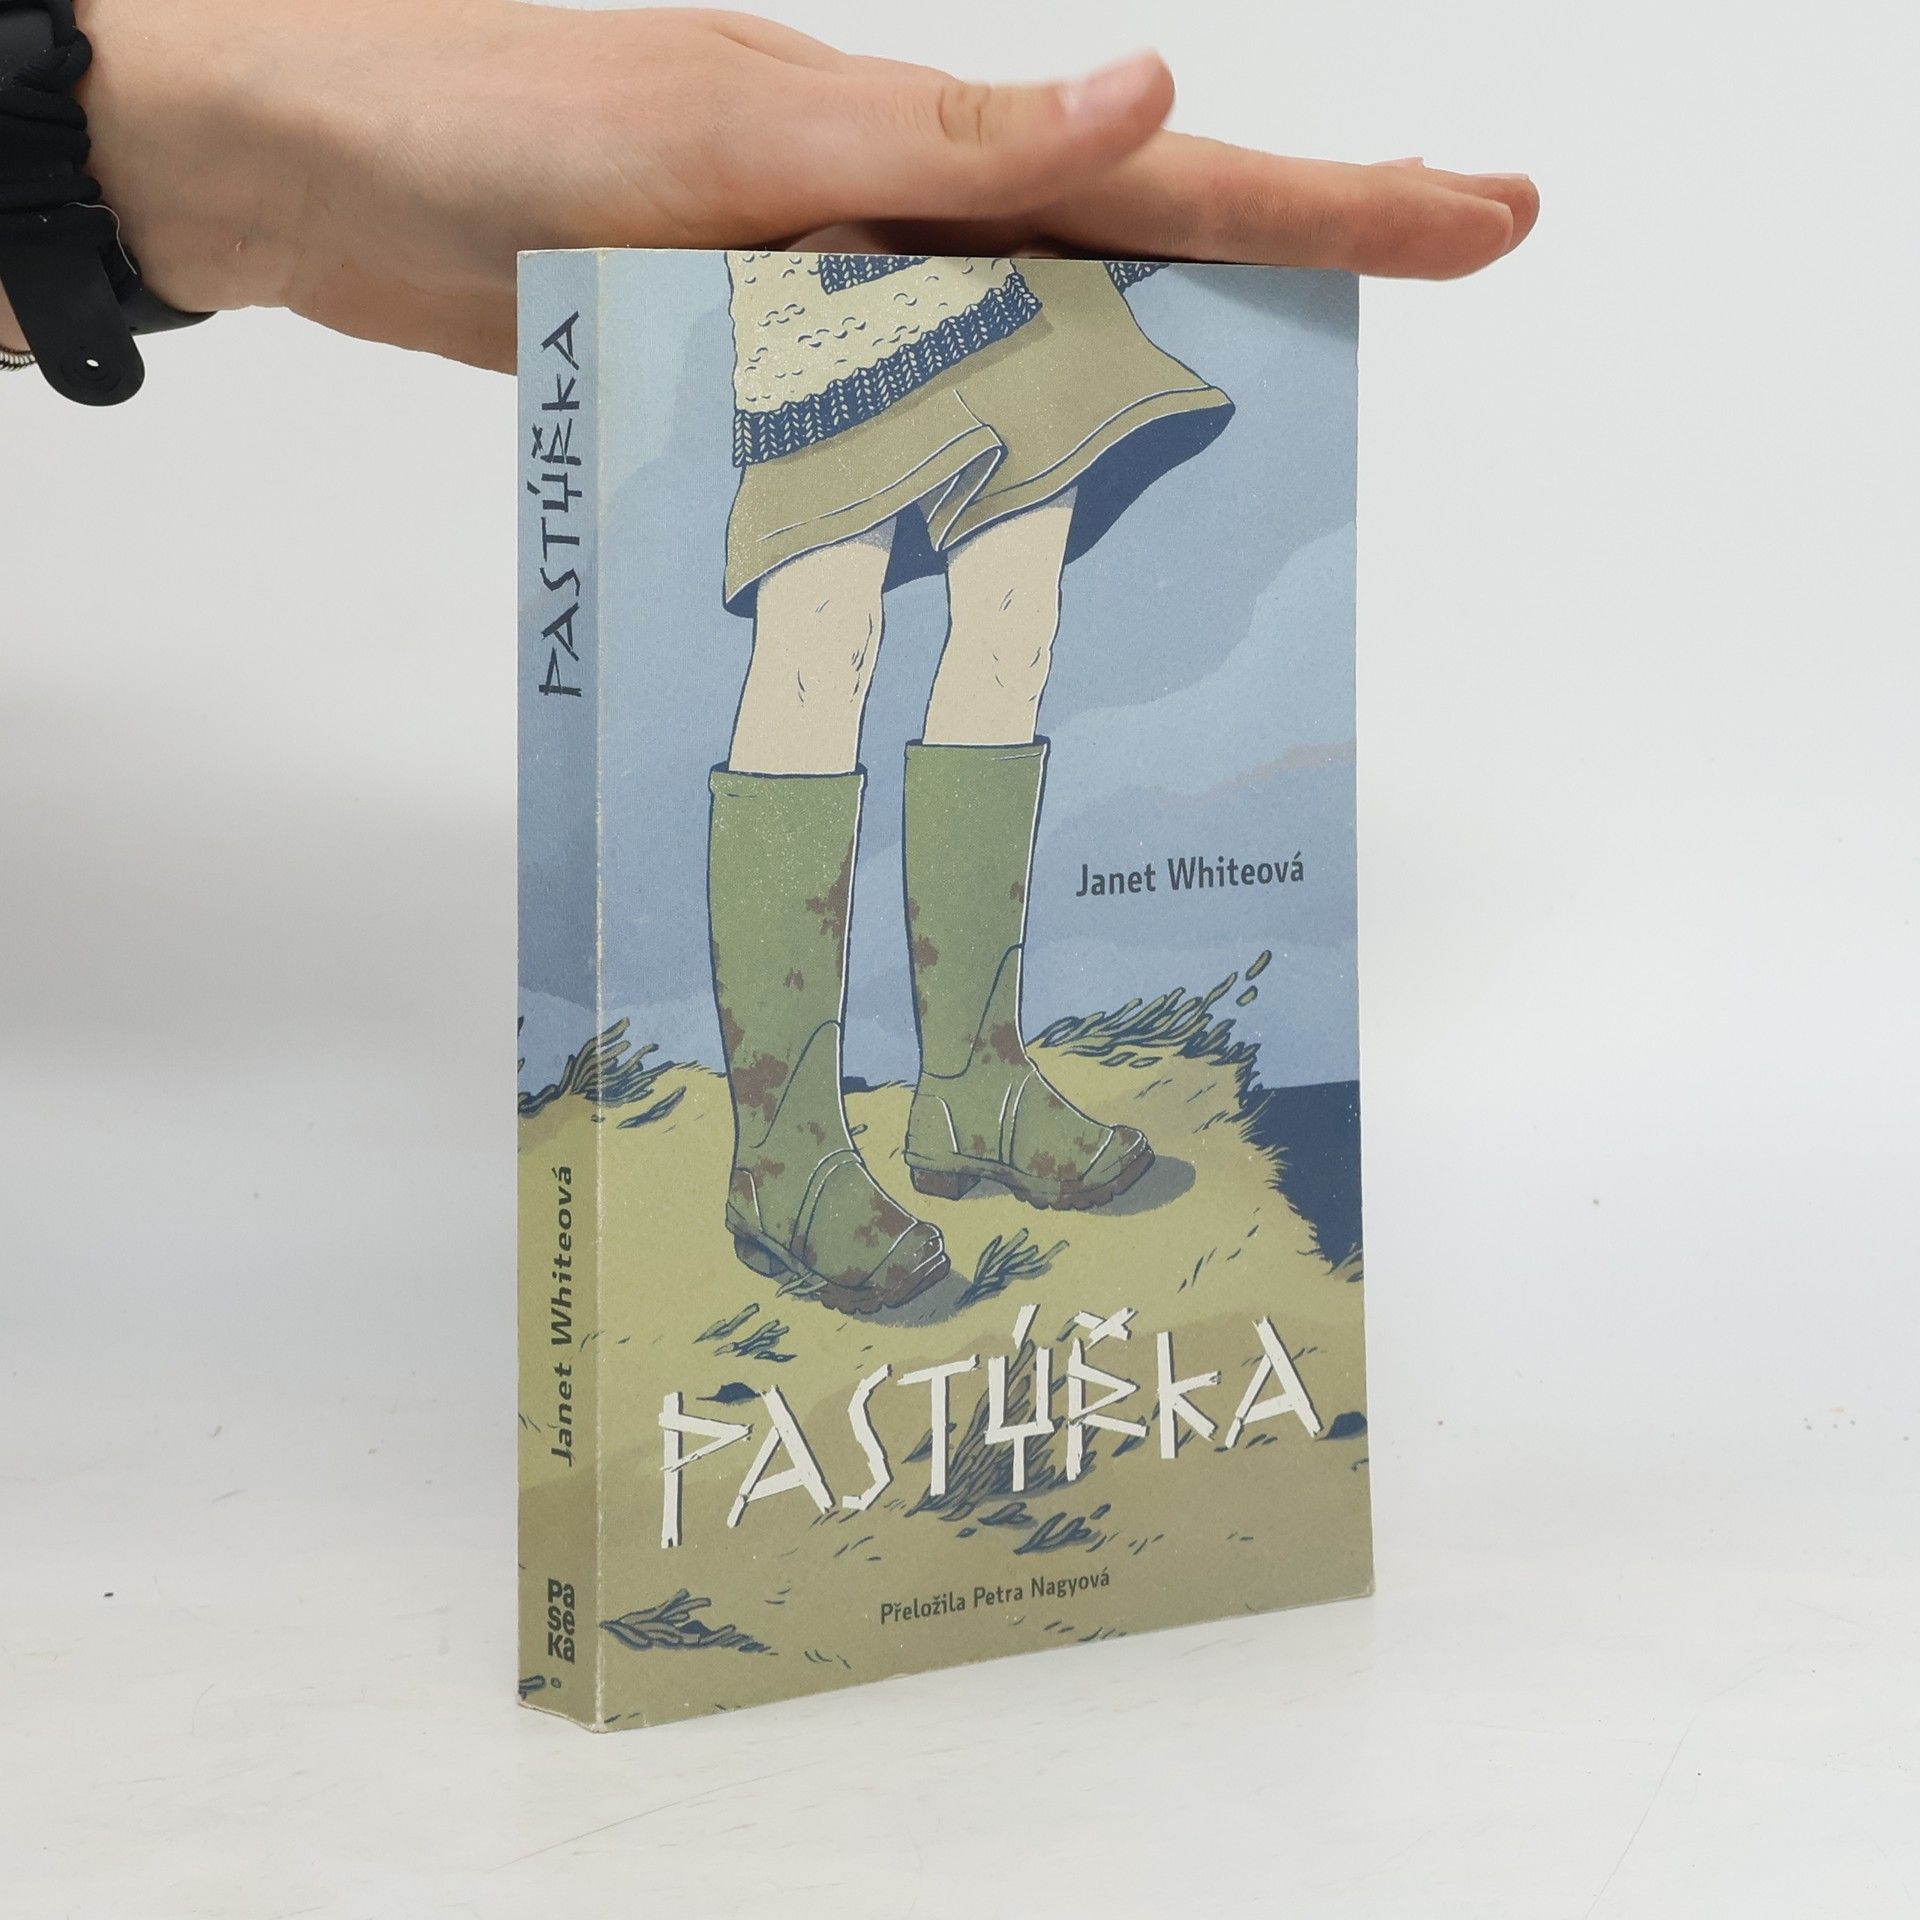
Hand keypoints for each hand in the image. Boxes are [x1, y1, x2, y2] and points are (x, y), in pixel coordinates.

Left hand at [2, 0, 1537, 369]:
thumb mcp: (729, 126)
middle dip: (1299, 268)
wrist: (313, 175)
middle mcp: (894, 222)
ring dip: (1155, 386)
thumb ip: (938, 145)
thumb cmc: (492, 121)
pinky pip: (903, 424)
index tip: (1484, 216)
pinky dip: (981, 466)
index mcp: (915, 146)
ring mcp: (832, 300)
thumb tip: (1146, 94)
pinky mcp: (757, 370)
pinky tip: (1030, 518)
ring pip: (1029, 350)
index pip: (1168, 173)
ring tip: (1288, 437)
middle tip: (1451, 272)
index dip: (1333, 201)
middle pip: (1136, 251)